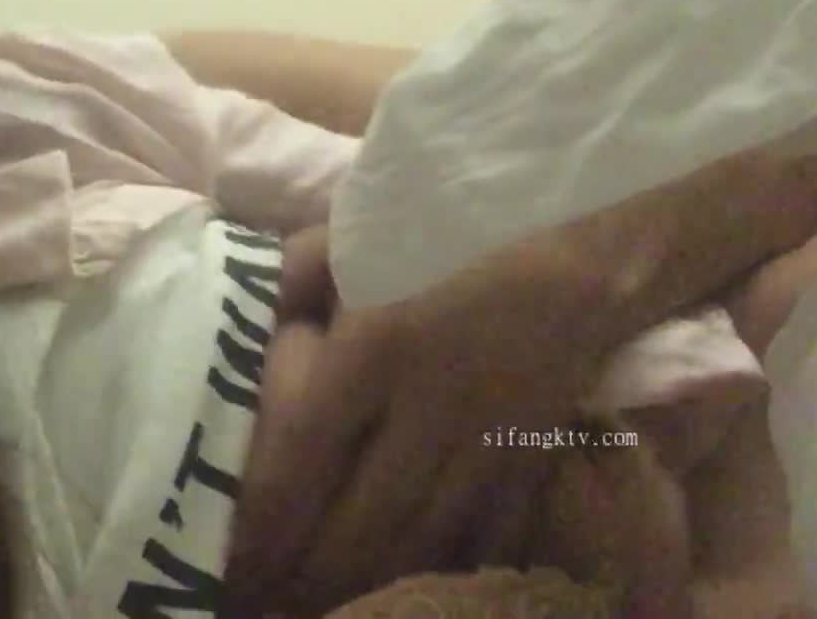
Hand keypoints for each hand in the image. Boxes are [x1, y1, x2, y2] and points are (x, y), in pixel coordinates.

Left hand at [224, 236, 613, 615]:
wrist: (581, 249)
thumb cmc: (450, 234)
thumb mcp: (357, 241)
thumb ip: (290, 276)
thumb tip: (239, 315)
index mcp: (378, 347)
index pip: (307, 453)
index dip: (269, 514)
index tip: (235, 550)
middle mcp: (434, 406)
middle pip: (366, 518)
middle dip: (312, 568)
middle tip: (267, 594)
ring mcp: (491, 442)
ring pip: (425, 539)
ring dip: (371, 580)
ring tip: (320, 600)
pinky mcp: (533, 463)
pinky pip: (486, 538)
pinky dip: (442, 569)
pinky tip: (405, 586)